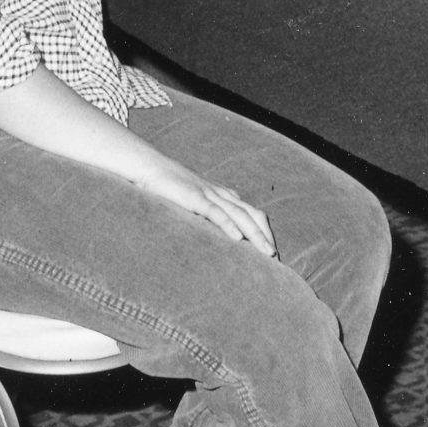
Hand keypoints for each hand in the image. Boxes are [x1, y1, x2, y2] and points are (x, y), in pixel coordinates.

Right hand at [135, 158, 276, 253]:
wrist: (151, 168)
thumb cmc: (171, 188)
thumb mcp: (194, 203)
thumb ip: (207, 216)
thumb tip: (218, 238)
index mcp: (224, 196)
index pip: (253, 213)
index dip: (265, 232)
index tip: (273, 253)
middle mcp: (222, 195)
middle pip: (252, 215)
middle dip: (266, 236)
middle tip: (276, 258)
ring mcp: (210, 195)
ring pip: (240, 215)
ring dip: (256, 234)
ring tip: (267, 253)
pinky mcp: (195, 198)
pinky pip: (216, 212)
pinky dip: (229, 225)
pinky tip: (237, 238)